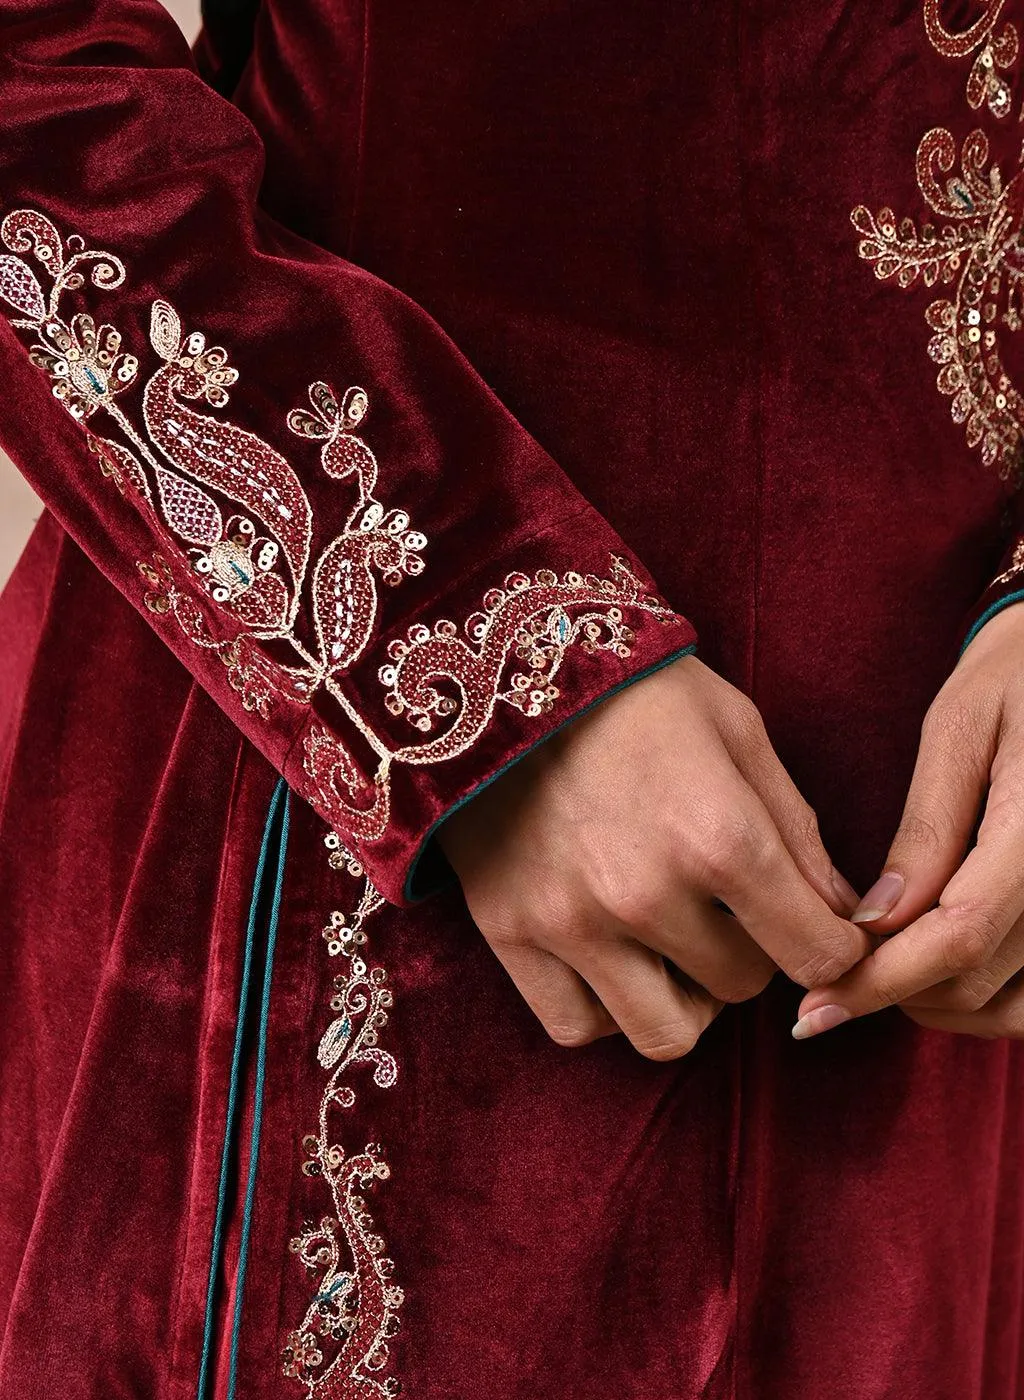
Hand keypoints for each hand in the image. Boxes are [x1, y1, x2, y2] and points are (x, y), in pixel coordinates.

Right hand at [438, 654, 867, 1059]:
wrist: (499, 663)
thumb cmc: (635, 690)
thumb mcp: (738, 732)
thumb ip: (799, 831)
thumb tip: (847, 917)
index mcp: (719, 836)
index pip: (816, 954)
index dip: (834, 948)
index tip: (821, 932)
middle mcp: (646, 894)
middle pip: (743, 987)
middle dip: (753, 952)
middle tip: (730, 907)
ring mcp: (571, 922)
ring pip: (666, 1032)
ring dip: (686, 997)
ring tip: (675, 947)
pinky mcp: (509, 932)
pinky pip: (578, 1026)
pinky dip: (608, 1009)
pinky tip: (614, 960)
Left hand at [792, 602, 1023, 1041]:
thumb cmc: (1018, 673)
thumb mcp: (961, 729)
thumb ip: (927, 831)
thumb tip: (875, 922)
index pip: (958, 936)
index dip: (879, 980)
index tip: (811, 1007)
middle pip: (977, 979)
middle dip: (894, 990)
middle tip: (827, 977)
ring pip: (1012, 1007)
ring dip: (938, 1004)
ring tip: (878, 970)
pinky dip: (985, 998)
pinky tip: (936, 966)